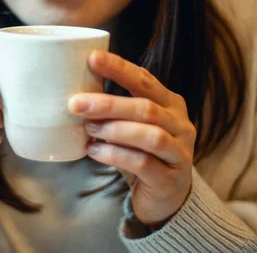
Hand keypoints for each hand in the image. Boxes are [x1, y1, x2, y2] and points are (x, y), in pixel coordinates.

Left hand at [69, 51, 195, 228]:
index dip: (119, 68)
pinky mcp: (170, 179)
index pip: (145, 80)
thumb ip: (115, 110)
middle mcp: (180, 125)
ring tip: (88, 129)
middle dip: (108, 104)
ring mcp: (179, 153)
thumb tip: (76, 94)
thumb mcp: (132, 126)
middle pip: (146, 108)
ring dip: (114, 130)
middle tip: (76, 103)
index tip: (92, 58)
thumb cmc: (143, 153)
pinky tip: (95, 151)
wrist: (166, 197)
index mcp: (170, 104)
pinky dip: (115, 155)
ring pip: (149, 135)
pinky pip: (142, 163)